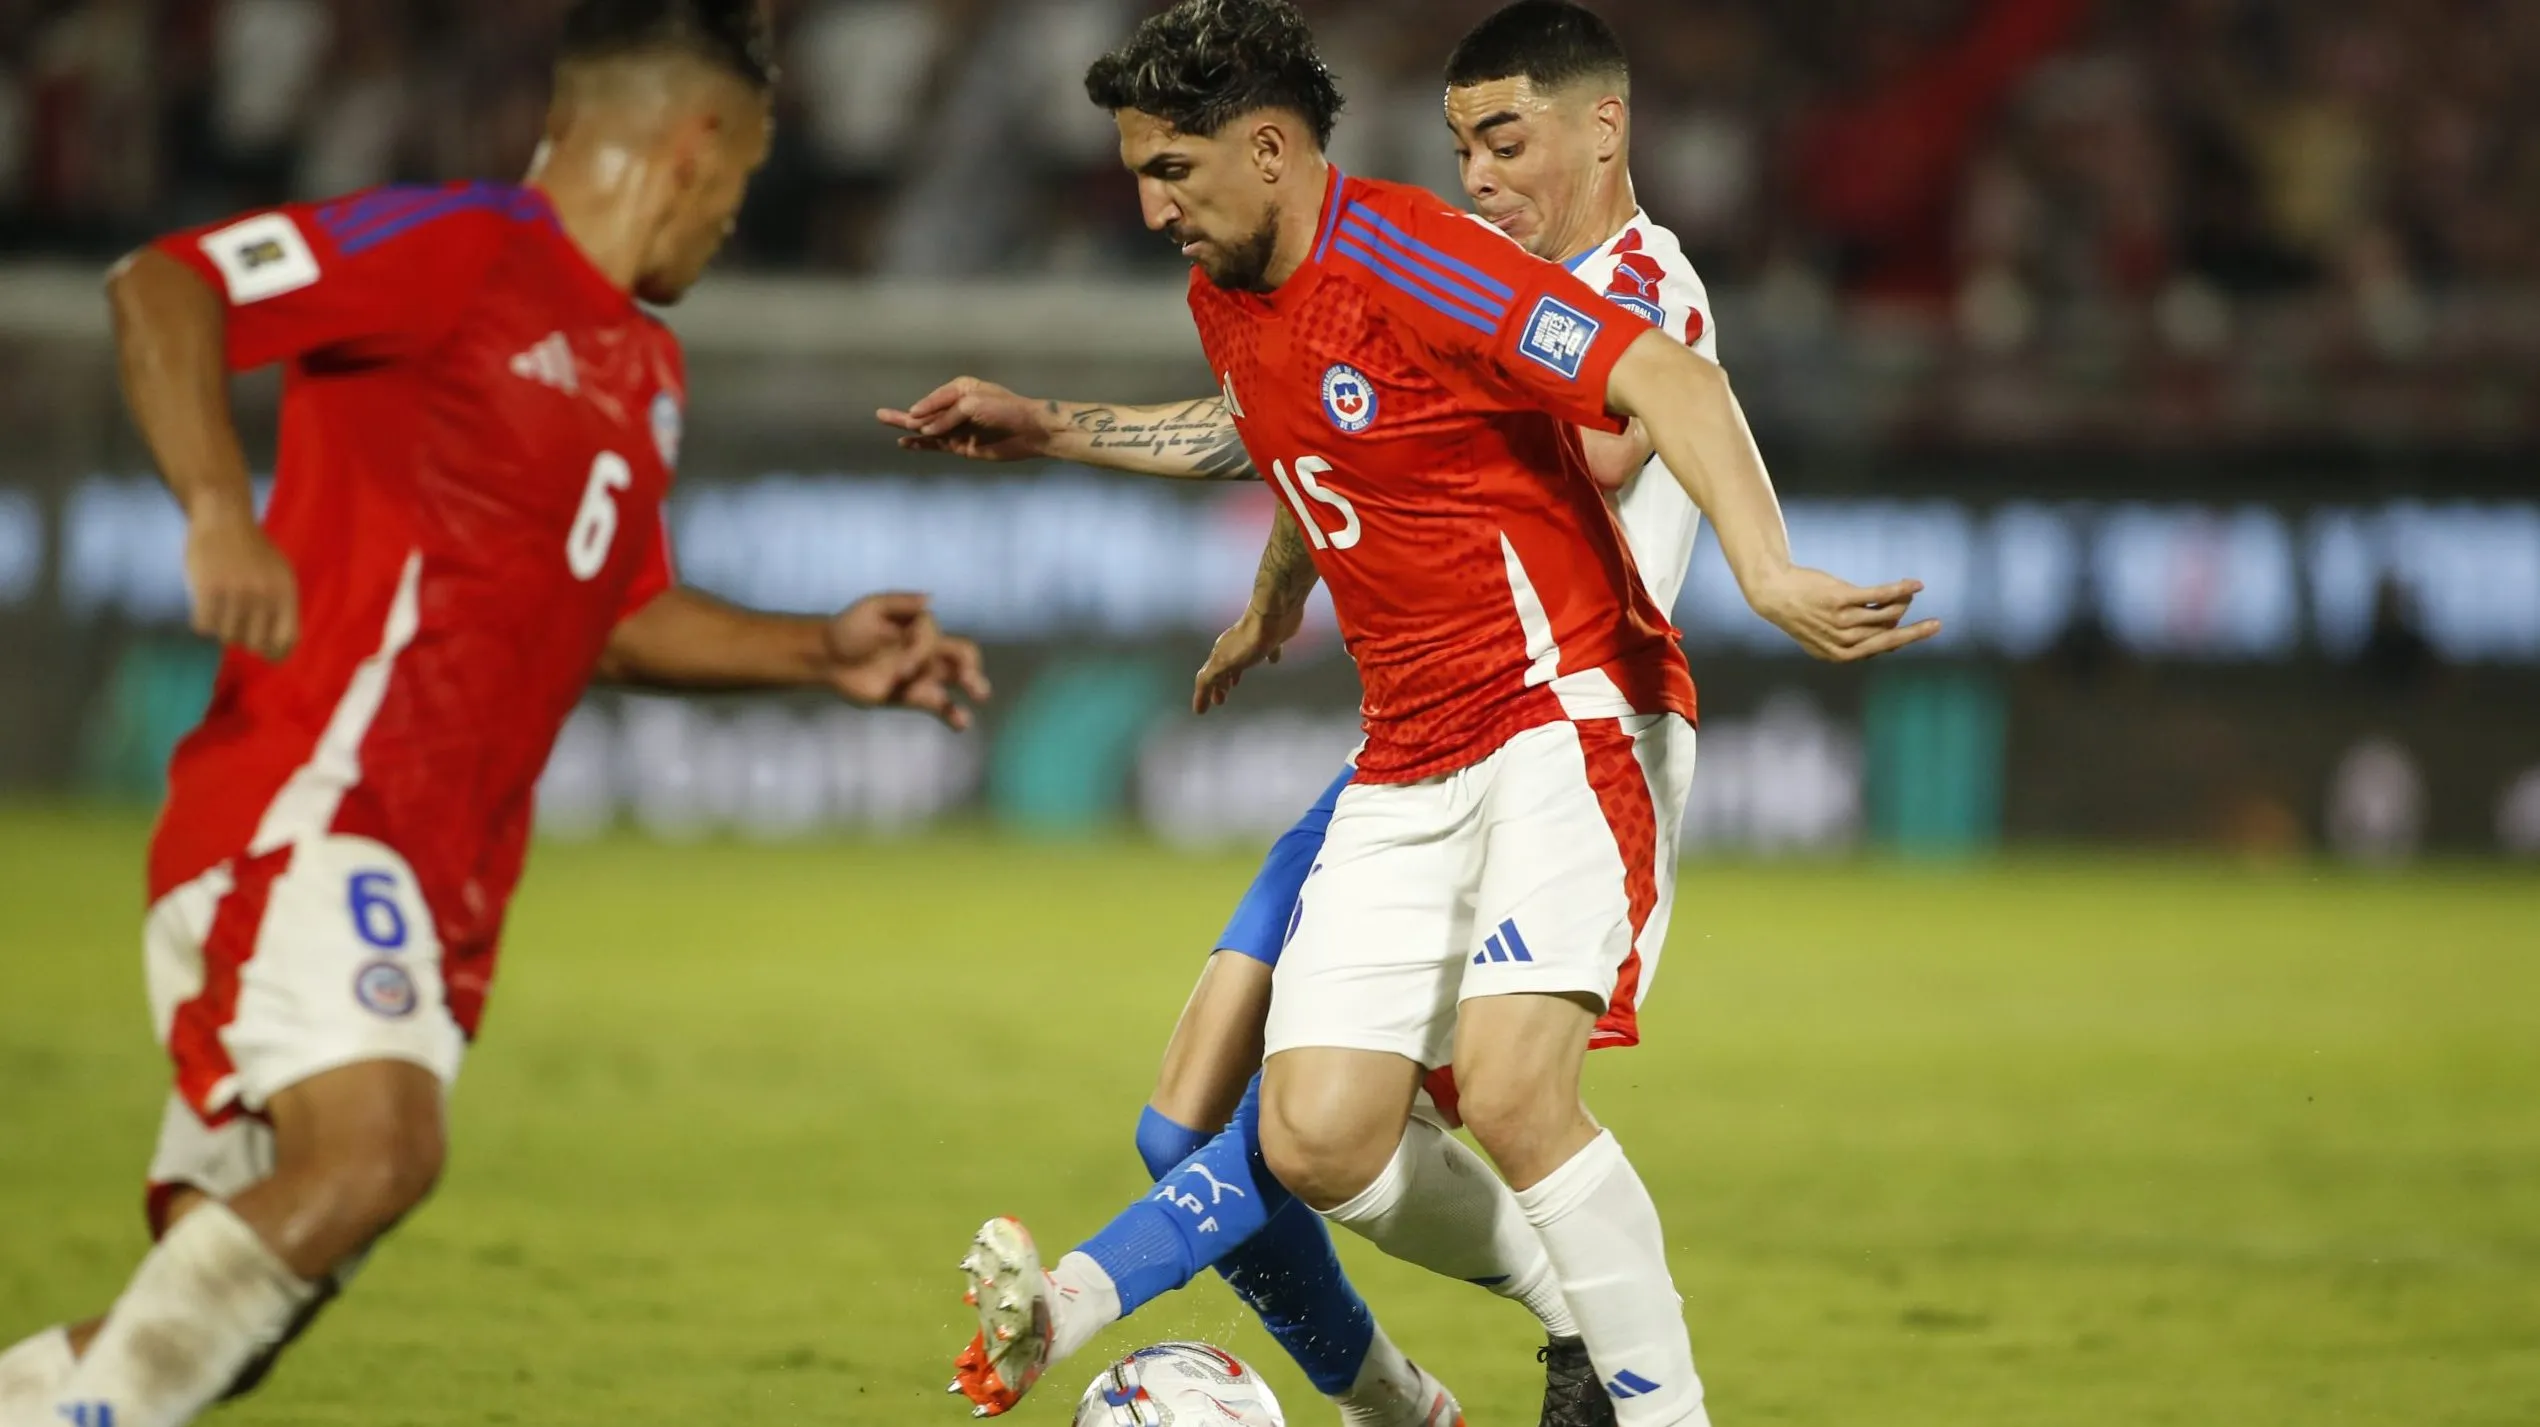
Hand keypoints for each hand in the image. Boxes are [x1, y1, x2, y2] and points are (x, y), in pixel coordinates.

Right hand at [184, 502, 297, 659]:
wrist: (224, 519)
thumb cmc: (253, 550)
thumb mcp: (280, 575)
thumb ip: (282, 607)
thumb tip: (281, 648)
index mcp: (285, 592)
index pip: (287, 640)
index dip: (276, 653)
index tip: (265, 654)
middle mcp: (263, 595)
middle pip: (254, 643)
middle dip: (243, 638)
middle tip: (236, 622)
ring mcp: (236, 593)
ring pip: (226, 636)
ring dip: (221, 628)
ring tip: (221, 608)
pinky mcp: (208, 590)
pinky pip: (204, 626)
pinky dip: (202, 622)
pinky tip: (204, 606)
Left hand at [822, 592, 991, 729]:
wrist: (827, 658)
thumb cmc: (848, 627)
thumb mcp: (871, 607)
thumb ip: (900, 601)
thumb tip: (931, 598)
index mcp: (922, 628)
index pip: (936, 638)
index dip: (922, 652)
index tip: (900, 665)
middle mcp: (928, 651)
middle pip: (963, 656)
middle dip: (970, 667)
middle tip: (969, 680)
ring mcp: (923, 675)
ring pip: (957, 682)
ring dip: (973, 688)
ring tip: (978, 696)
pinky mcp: (913, 697)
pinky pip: (941, 706)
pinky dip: (953, 715)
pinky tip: (962, 722)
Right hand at [876, 377, 1054, 461]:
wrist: (1030, 431)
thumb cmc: (1005, 410)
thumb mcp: (972, 405)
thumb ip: (946, 417)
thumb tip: (925, 430)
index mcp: (960, 389)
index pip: (933, 400)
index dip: (923, 408)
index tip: (915, 416)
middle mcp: (956, 407)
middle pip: (925, 413)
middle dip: (903, 415)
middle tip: (878, 414)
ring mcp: (958, 428)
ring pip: (927, 429)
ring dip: (907, 428)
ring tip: (884, 423)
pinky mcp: (961, 445)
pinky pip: (936, 444)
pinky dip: (921, 444)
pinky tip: (905, 443)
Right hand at [1193, 603, 1304, 713]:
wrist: (1274, 614)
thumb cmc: (1249, 642)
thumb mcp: (1224, 663)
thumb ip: (1211, 679)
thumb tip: (1199, 701)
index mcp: (1221, 654)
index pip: (1208, 677)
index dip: (1205, 694)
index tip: (1204, 710)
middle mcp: (1233, 647)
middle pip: (1222, 669)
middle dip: (1220, 685)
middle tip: (1221, 700)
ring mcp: (1252, 642)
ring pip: (1240, 661)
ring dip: (1236, 673)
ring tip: (1236, 683)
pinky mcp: (1272, 638)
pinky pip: (1266, 651)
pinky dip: (1266, 658)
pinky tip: (1272, 661)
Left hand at [1747, 569, 1941, 661]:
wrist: (1773, 592)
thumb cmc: (1801, 612)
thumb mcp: (1823, 634)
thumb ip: (1850, 641)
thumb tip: (1887, 642)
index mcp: (1838, 655)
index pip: (1879, 649)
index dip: (1898, 638)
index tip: (1915, 631)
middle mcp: (1841, 642)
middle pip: (1888, 635)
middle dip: (1916, 633)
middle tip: (1937, 625)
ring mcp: (1840, 621)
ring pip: (1886, 615)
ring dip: (1903, 602)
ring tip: (1910, 591)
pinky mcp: (1840, 599)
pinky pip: (1880, 596)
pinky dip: (1901, 589)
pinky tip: (1916, 584)